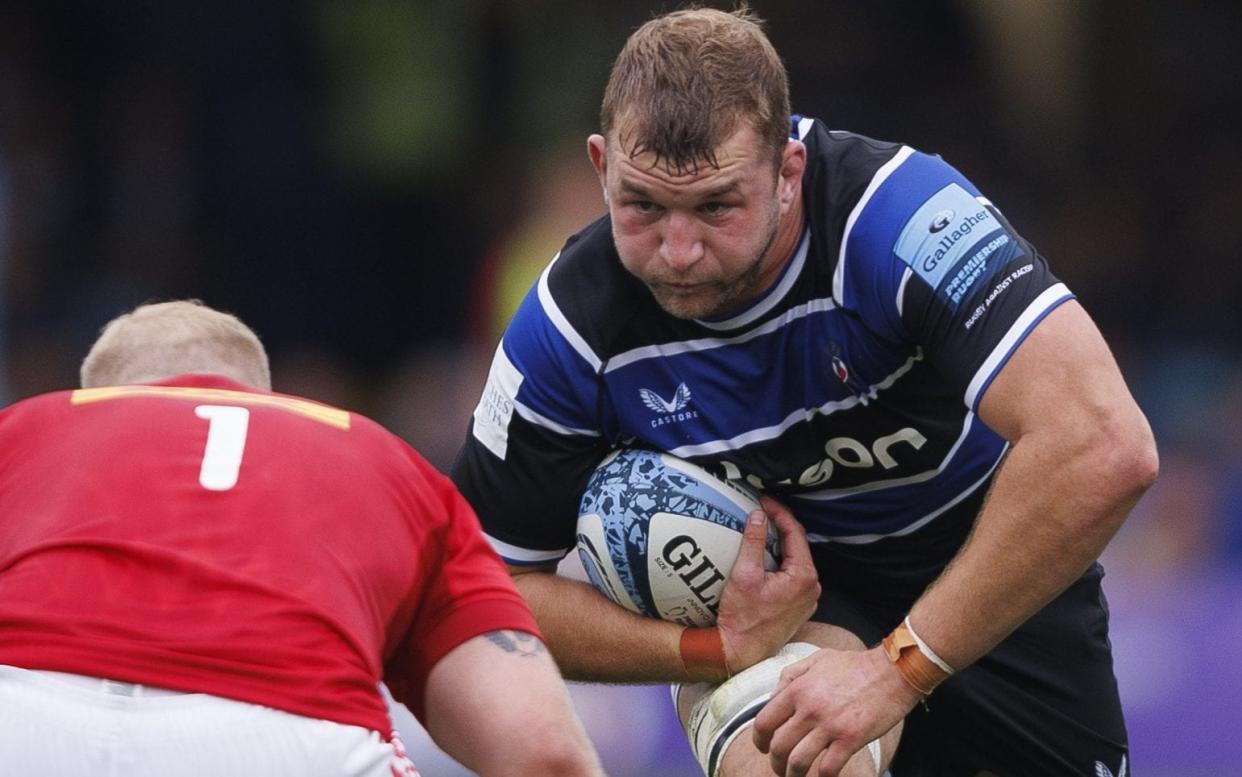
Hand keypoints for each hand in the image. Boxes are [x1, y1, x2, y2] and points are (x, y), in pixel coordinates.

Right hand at [716, 495, 819, 672]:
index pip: (795, 533)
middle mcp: (812, 588)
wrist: (740, 652)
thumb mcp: (744, 574)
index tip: (763, 501)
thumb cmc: (742, 617)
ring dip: (779, 546)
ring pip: (795, 562)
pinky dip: (780, 564)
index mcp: (804, 576)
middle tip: (761, 512)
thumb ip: (753, 541)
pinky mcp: (798, 608)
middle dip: (779, 527)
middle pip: (797, 547)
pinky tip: (764, 558)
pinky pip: (792, 577)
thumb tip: (757, 515)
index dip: (779, 513)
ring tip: (761, 531)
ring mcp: (807, 600)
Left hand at [753, 645, 919, 776]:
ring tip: (796, 776)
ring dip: (793, 774)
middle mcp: (809, 708)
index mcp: (797, 689)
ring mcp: (830, 725)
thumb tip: (773, 698)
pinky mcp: (851, 739)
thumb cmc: (854, 665)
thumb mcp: (816, 659)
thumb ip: (791, 676)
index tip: (763, 747)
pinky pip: (828, 768)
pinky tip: (823, 776)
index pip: (764, 722)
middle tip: (780, 768)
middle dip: (776, 763)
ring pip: (798, 762)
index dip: (759, 740)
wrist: (892, 672)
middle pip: (779, 747)